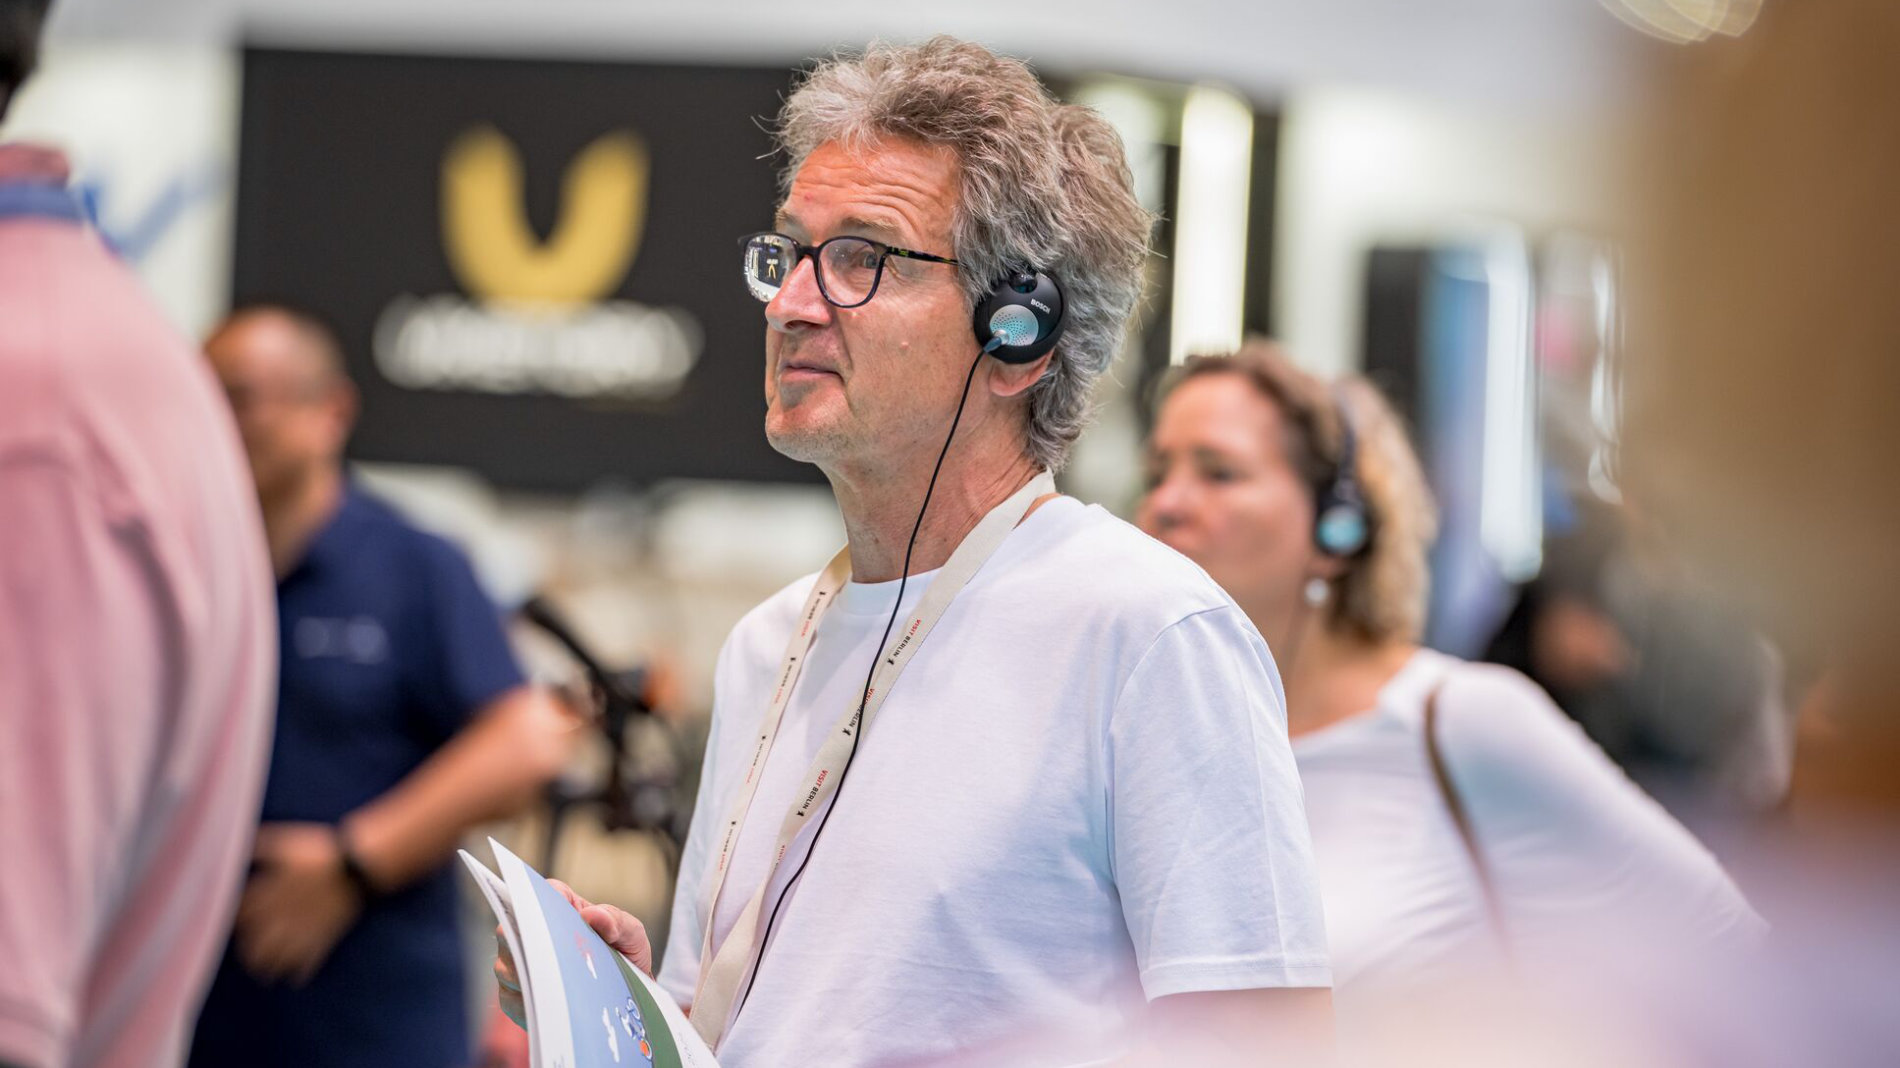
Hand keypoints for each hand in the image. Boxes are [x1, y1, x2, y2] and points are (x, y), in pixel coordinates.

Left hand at [235, 822, 364, 985]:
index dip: (234, 923)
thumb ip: (261, 847)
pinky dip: (300, 974)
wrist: (358, 866)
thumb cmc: (321, 852)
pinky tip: (294, 979)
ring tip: (264, 973)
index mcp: (271, 894)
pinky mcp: (323, 937)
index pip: (242, 916)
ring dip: (268, 968)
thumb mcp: (287, 843)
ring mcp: (302, 929)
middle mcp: (282, 916)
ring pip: (278, 958)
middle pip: (256, 944)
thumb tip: (235, 847)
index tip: (232, 925)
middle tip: (246, 956)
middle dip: (247, 954)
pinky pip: (308, 963)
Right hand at [496, 878, 650, 1028]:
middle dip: (530, 941)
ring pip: (506, 965)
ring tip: (558, 984)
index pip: (543, 893)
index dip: (542, 901)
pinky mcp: (514, 995)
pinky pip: (510, 997)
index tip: (553, 917)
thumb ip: (617, 921)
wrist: (622, 1000)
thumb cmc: (624, 957)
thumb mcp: (631, 935)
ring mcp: (520, 963)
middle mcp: (533, 931)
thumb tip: (593, 915)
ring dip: (532, 975)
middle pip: (512, 928)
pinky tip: (551, 1005)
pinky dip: (530, 1001)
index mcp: (562, 906)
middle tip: (554, 956)